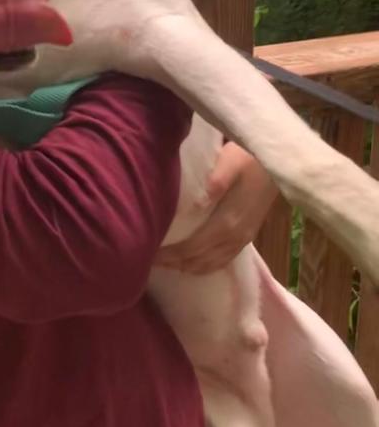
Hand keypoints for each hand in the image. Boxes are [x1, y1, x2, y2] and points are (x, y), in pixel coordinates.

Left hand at [155, 143, 279, 274]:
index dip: (171, 255)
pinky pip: (223, 260)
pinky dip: (205, 266)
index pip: (193, 248)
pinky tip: (192, 263)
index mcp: (227, 223)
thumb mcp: (229, 162)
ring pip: (211, 264)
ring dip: (187, 267)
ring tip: (165, 263)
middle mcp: (234, 237)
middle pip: (199, 260)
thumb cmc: (248, 159)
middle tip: (149, 260)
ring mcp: (242, 240)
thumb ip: (216, 181)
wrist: (278, 164)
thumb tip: (198, 201)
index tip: (150, 254)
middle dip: (174, 263)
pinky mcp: (247, 237)